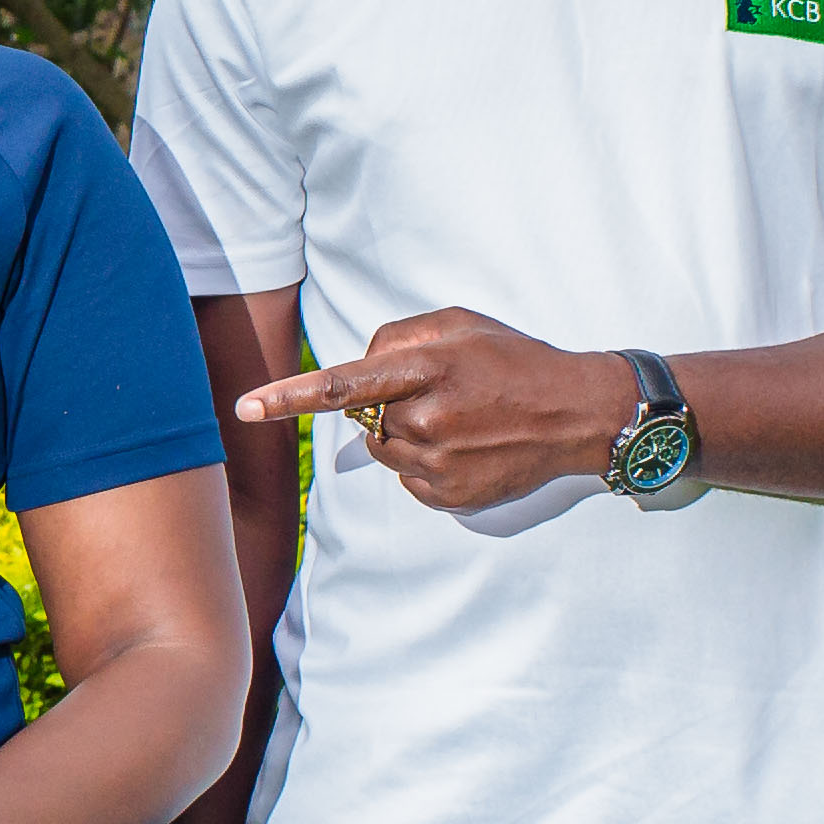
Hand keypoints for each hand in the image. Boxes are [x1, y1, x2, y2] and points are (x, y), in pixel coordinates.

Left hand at [229, 306, 617, 512]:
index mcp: (429, 368)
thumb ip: (400, 337)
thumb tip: (361, 364)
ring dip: (405, 435)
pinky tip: (465, 449)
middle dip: (386, 407)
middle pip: (365, 420)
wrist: (578, 414)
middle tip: (439, 395)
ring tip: (458, 422)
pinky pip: (409, 481)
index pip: (345, 384)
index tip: (245, 407)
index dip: (290, 396)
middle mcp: (430, 419)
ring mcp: (441, 463)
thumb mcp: (461, 325)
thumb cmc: (515, 360)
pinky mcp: (452, 498)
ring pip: (383, 451)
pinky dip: (425, 465)